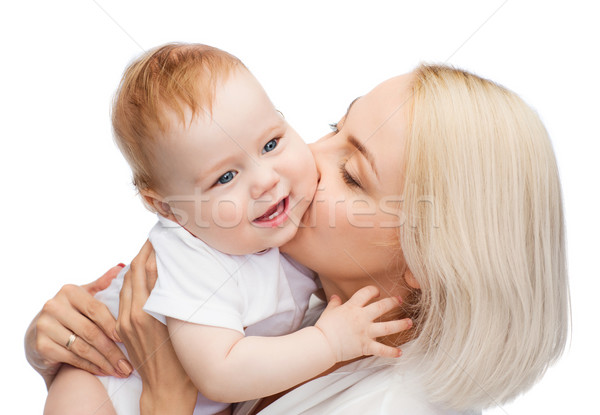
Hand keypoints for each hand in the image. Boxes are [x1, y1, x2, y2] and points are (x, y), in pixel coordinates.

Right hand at [24, 264, 131, 387]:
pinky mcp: (41, 345)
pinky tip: (104, 371)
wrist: (39, 334)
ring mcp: (45, 325)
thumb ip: (102, 284)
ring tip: (120, 369)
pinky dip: (90, 366)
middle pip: (91, 331)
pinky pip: (72, 358)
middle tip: (128, 363)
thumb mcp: (85, 296)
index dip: (113, 325)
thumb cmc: (71, 313)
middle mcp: (54, 306)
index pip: (96, 309)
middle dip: (112, 350)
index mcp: (69, 291)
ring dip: (104, 361)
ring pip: (82, 347)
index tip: (128, 338)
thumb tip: (124, 266)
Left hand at [117, 240, 196, 414]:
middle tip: (156, 237)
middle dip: (143, 252)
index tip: (161, 235)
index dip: (152, 249)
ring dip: (137, 264)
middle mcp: (133, 313)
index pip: (147, 269)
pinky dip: (133, 281)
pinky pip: (125, 297)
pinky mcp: (122, 328)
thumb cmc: (183, 362)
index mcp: (149, 311)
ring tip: (149, 251)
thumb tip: (176, 272)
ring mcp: (125, 321)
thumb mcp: (183, 325)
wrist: (165, 390)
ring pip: (127, 282)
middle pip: (134, 271)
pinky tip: (142, 275)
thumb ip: (176, 298)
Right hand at [314, 285, 411, 361]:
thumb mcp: (329, 311)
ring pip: (387, 327)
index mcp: (352, 307)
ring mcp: (365, 332)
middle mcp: (362, 318)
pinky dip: (391, 352)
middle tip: (400, 301)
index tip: (377, 292)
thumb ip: (334, 303)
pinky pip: (381, 350)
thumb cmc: (324, 327)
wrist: (322, 344)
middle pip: (382, 307)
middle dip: (392, 302)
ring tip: (409, 322)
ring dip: (400, 324)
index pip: (366, 293)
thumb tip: (335, 296)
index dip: (373, 291)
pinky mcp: (366, 346)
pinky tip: (400, 352)